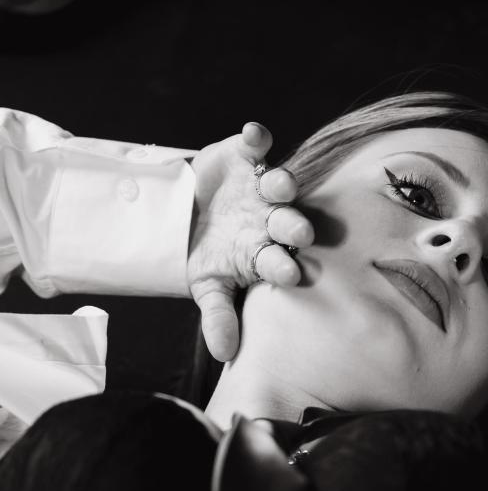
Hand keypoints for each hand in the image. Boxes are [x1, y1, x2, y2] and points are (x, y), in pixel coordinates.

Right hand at [188, 122, 313, 361]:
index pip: (281, 263)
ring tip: (280, 186)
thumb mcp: (206, 286)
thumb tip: (223, 354)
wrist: (183, 214)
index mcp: (266, 254)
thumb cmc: (205, 255)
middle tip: (302, 235)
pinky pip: (257, 145)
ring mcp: (263, 188)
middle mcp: (272, 220)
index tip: (290, 275)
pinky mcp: (248, 157)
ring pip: (281, 185)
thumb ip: (218, 316)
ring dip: (283, 184)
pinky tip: (254, 136)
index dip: (284, 268)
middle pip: (290, 224)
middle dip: (295, 228)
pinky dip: (257, 138)